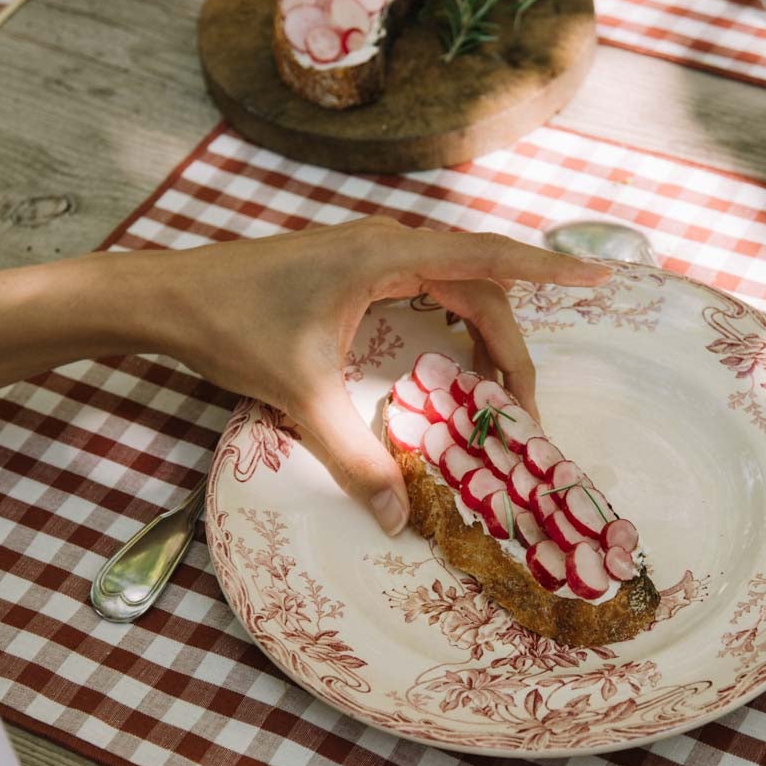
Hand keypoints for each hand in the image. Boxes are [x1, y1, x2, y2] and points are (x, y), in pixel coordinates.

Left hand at [126, 218, 607, 532]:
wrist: (165, 297)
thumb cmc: (232, 327)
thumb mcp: (301, 396)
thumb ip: (356, 458)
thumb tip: (400, 520)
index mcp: (385, 257)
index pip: (487, 260)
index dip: (548, 272)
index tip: (600, 277)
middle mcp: (385, 245)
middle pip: (477, 285)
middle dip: (509, 344)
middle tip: (526, 409)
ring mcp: (366, 254)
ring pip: (450, 287)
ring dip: (481, 333)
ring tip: (498, 392)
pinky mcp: (349, 270)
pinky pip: (422, 290)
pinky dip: (449, 324)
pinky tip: (451, 362)